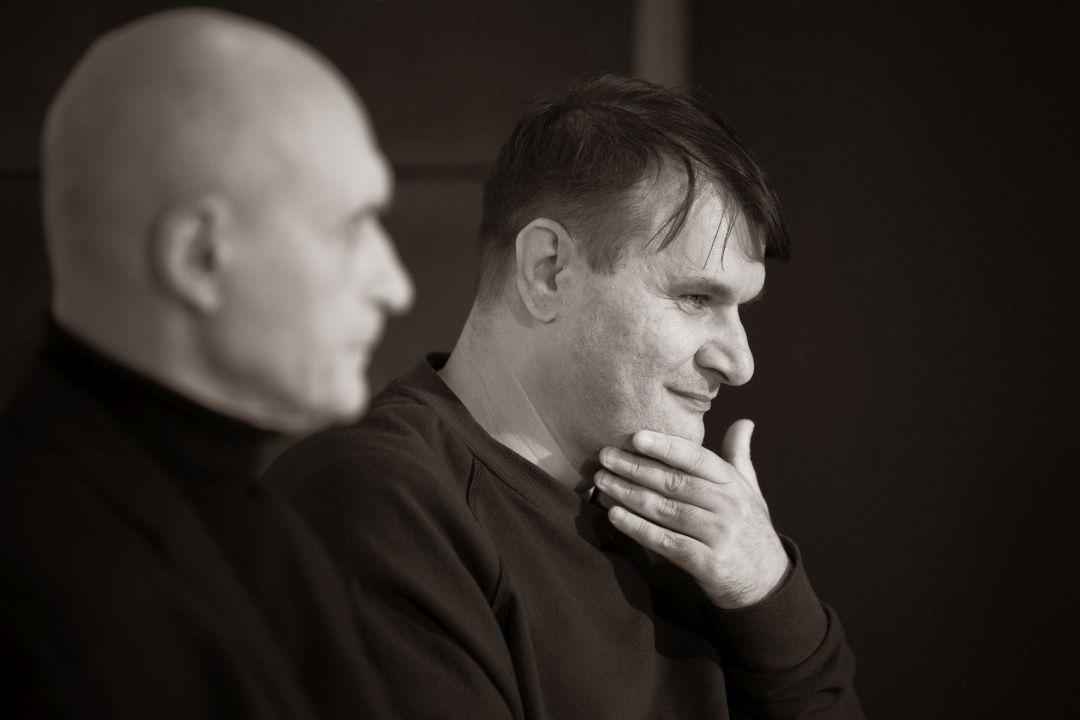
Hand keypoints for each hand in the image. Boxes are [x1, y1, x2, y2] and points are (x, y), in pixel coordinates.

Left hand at [593, 419, 789, 608]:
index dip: (665, 446)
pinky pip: (666, 541)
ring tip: (602, 482)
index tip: (635, 437)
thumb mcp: (749, 490)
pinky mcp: (708, 563)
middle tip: (605, 457)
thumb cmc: (750, 528)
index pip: (696, 458)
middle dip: (635, 468)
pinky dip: (637, 528)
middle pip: (674, 482)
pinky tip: (614, 515)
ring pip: (666, 510)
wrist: (767, 582)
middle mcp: (728, 506)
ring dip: (629, 494)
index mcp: (733, 483)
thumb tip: (744, 422)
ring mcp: (719, 535)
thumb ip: (738, 456)